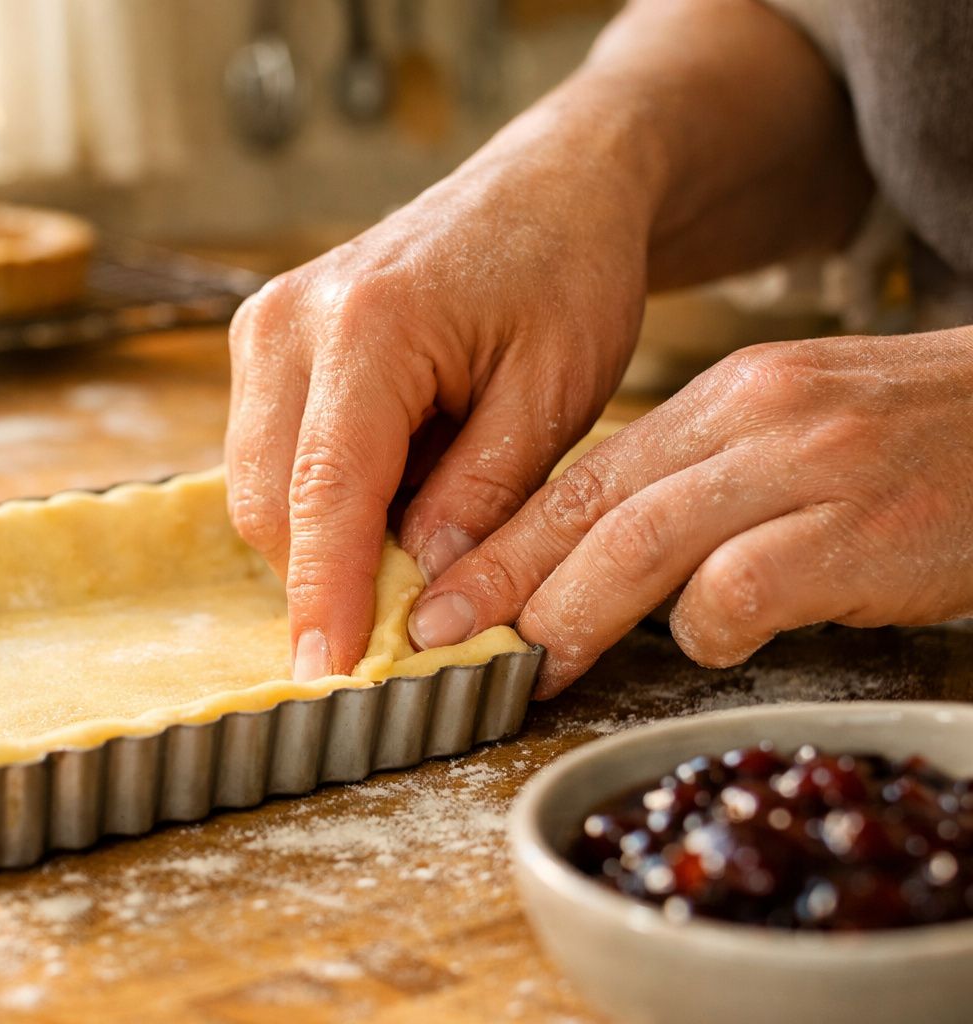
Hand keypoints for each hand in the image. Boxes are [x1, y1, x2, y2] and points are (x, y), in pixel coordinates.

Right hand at [226, 103, 654, 680]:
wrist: (544, 187)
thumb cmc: (565, 273)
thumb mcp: (556, 393)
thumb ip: (484, 496)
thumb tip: (422, 592)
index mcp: (368, 325)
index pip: (325, 493)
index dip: (324, 596)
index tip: (328, 679)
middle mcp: (290, 321)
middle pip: (267, 501)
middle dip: (325, 577)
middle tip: (410, 624)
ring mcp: (264, 327)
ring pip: (257, 486)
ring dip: (324, 538)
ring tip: (421, 531)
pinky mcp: (263, 343)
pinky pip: (268, 457)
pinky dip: (321, 501)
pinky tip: (395, 489)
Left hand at [413, 327, 972, 694]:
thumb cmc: (912, 448)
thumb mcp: (792, 437)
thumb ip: (698, 485)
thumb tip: (592, 564)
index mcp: (725, 396)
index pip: (583, 474)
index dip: (501, 540)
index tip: (442, 595)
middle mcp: (752, 417)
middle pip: (592, 505)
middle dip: (504, 579)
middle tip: (442, 636)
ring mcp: (806, 468)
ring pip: (643, 543)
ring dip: (573, 612)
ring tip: (532, 664)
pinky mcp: (857, 528)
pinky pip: (743, 587)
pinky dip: (710, 627)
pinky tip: (716, 640)